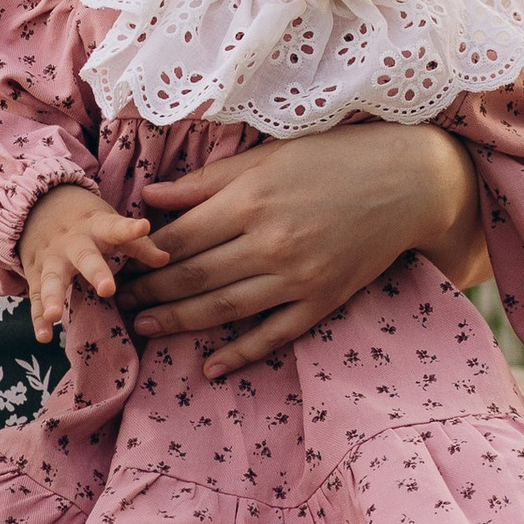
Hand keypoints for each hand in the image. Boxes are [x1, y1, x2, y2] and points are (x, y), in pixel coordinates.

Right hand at [16, 184, 168, 343]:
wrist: (38, 206)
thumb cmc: (86, 222)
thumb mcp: (109, 223)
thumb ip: (137, 244)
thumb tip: (166, 259)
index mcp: (95, 227)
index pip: (115, 227)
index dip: (130, 229)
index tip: (143, 226)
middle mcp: (72, 243)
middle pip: (84, 257)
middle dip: (95, 272)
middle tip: (107, 289)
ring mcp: (51, 260)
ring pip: (52, 279)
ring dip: (53, 297)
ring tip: (55, 315)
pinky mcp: (36, 276)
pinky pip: (37, 299)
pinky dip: (39, 319)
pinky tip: (44, 336)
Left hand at [119, 121, 485, 379]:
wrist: (407, 183)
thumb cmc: (333, 159)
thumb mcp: (266, 157)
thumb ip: (206, 182)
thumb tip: (149, 198)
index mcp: (252, 200)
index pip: (181, 238)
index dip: (143, 256)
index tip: (117, 264)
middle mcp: (271, 243)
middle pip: (194, 277)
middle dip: (150, 292)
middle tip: (118, 303)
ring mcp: (298, 278)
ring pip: (224, 309)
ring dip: (178, 322)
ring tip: (145, 329)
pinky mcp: (322, 302)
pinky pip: (273, 336)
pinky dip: (240, 353)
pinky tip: (211, 366)